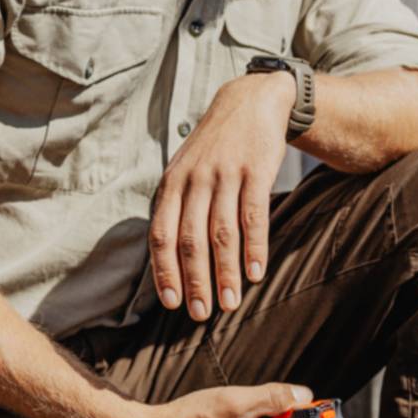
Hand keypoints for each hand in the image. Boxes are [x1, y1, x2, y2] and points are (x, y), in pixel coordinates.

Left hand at [149, 74, 293, 319]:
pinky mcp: (256, 171)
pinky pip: (254, 216)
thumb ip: (177, 207)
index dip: (165, 272)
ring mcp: (225, 175)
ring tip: (231, 303)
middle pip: (190, 240)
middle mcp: (194, 180)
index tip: (172, 304)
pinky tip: (257, 272)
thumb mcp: (186, 169)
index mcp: (171, 184)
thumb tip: (170, 257)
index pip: (161, 235)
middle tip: (201, 314)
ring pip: (222, 233)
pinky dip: (255, 248)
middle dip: (195, 281)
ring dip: (225, 273)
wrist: (251, 103)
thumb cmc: (216, 148)